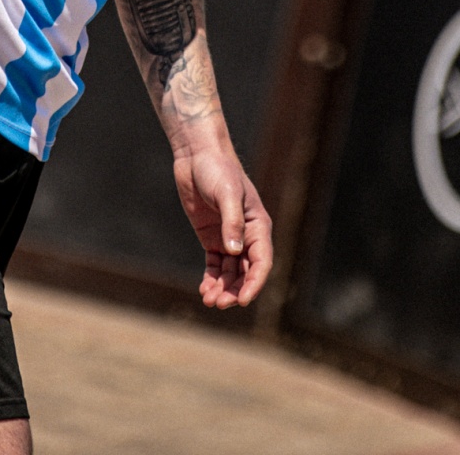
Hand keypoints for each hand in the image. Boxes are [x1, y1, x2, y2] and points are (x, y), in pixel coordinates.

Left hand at [173, 145, 272, 308]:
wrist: (197, 155)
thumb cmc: (217, 170)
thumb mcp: (227, 194)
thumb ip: (231, 222)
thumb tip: (234, 251)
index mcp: (258, 226)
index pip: (261, 261)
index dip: (254, 283)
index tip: (242, 300)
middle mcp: (246, 235)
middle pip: (246, 271)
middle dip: (235, 290)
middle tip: (219, 304)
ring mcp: (228, 237)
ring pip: (230, 272)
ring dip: (222, 288)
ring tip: (209, 301)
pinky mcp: (211, 237)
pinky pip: (215, 265)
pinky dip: (211, 279)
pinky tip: (204, 291)